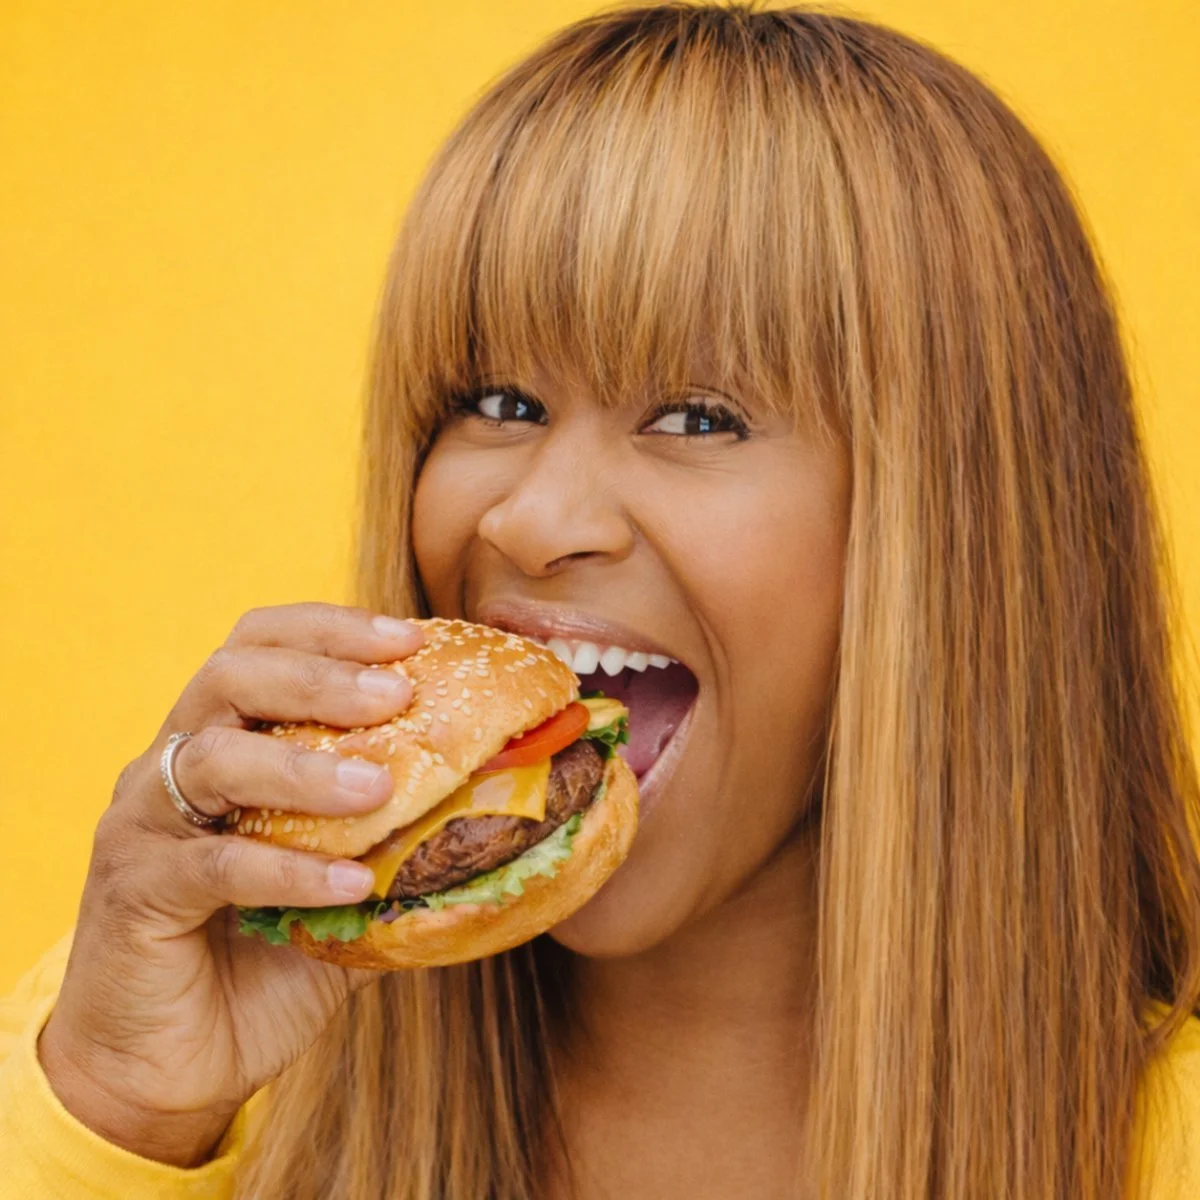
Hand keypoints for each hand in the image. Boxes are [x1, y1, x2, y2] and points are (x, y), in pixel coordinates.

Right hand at [37, 603, 423, 1166]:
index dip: (331, 629)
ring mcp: (145, 824)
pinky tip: (352, 882)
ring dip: (303, 766)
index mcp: (222, 737)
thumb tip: (505, 807)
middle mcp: (174, 763)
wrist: (172, 1062)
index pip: (262, 644)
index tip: (410, 637)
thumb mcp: (345, 882)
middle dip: (322, 673)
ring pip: (212, 758)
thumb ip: (402, 839)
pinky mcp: (136, 892)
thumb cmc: (261, 957)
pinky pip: (213, 866)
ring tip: (379, 786)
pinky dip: (288, 869)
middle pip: (231, 675)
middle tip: (396, 692)